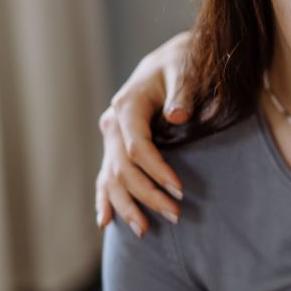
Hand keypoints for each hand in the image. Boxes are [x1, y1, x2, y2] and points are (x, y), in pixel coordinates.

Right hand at [95, 31, 193, 234]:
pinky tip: (106, 222)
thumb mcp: (185, 71)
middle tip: (175, 216)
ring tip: (144, 231)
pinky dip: (105, 199)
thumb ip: (183, 93)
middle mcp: (113, 123)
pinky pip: (106, 176)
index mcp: (128, 106)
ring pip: (112, 177)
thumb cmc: (182, 64)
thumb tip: (177, 116)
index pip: (137, 147)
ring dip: (127, 205)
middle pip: (123, 168)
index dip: (157, 170)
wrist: (171, 60)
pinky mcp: (116, 146)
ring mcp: (112, 137)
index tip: (180, 190)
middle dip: (147, 195)